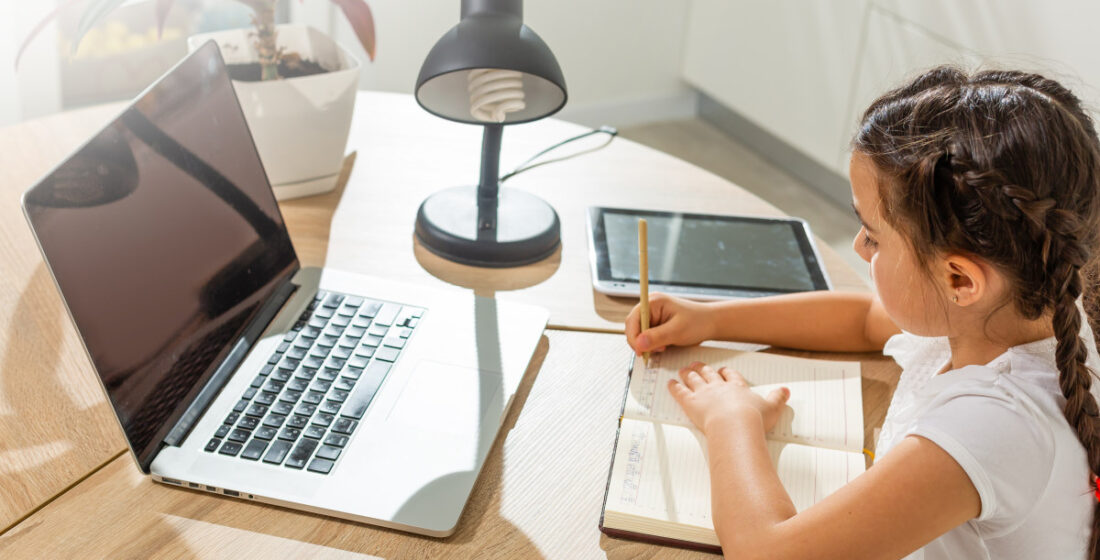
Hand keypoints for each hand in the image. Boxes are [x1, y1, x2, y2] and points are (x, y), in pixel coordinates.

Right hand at [625, 293, 715, 354]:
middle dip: (641, 341)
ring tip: (663, 347)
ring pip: (639, 333)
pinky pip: (646, 336)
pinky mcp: (656, 323)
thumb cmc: (698, 322)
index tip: (640, 351)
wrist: (711, 323)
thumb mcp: (677, 331)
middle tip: (654, 351)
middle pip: (633, 327)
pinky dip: (652, 344)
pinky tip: (663, 346)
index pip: (633, 319)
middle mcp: (650, 306)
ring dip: (647, 344)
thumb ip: (656, 337)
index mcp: (653, 302)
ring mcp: (652, 315)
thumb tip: (638, 343)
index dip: (633, 336)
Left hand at [668, 362, 789, 433]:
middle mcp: (719, 387)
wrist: (736, 425)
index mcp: (737, 388)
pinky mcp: (691, 403)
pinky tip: (670, 383)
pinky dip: (674, 387)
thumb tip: (786, 390)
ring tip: (684, 369)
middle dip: (703, 368)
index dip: (726, 373)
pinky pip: (680, 392)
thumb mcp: (772, 408)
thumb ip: (778, 398)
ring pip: (694, 379)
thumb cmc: (754, 419)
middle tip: (698, 364)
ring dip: (688, 373)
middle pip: (709, 374)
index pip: (730, 376)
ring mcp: (704, 393)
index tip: (722, 370)